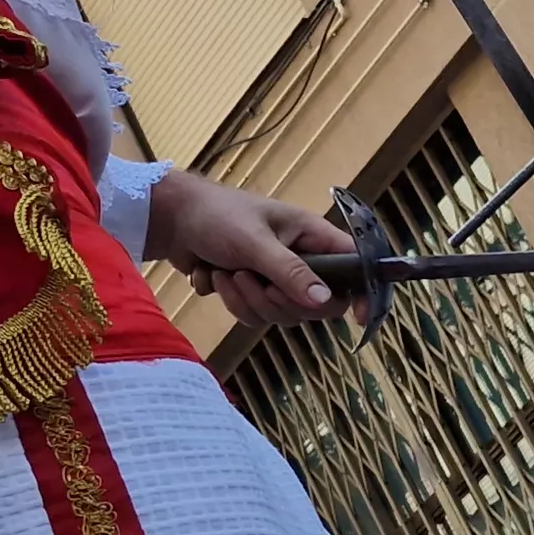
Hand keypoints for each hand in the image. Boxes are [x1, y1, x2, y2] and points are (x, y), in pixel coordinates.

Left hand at [145, 170, 349, 323]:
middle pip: (312, 304)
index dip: (362, 292)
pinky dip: (231, 300)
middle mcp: (300, 258)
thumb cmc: (217, 216)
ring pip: (279, 314)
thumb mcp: (255, 242)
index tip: (359, 318)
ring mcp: (275, 277)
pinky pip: (253, 315)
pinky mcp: (251, 290)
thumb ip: (290, 272)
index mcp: (311, 236)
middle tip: (250, 278)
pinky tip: (214, 275)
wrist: (171, 220)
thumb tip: (325, 302)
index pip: (354, 266)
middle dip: (276, 299)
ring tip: (227, 273)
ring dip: (246, 299)